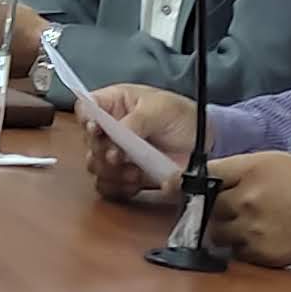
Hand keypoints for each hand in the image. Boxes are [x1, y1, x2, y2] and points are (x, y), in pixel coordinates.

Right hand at [86, 86, 197, 201]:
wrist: (204, 142)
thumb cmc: (181, 115)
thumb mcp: (159, 109)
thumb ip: (135, 121)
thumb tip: (116, 136)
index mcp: (114, 104)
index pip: (85, 108)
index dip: (86, 120)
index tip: (96, 130)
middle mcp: (110, 129)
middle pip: (88, 142)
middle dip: (102, 152)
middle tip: (119, 156)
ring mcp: (116, 154)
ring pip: (95, 166)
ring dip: (111, 172)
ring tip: (133, 171)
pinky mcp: (125, 175)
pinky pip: (108, 186)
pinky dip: (119, 187)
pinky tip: (135, 182)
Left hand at [203, 150, 290, 265]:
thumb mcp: (279, 162)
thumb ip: (245, 170)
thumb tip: (217, 179)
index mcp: (251, 170)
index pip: (206, 174)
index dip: (199, 181)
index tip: (194, 187)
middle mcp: (246, 199)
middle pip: (206, 207)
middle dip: (214, 207)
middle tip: (230, 207)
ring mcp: (252, 229)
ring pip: (217, 233)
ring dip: (225, 229)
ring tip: (248, 223)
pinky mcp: (262, 254)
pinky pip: (236, 252)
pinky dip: (242, 247)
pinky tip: (262, 237)